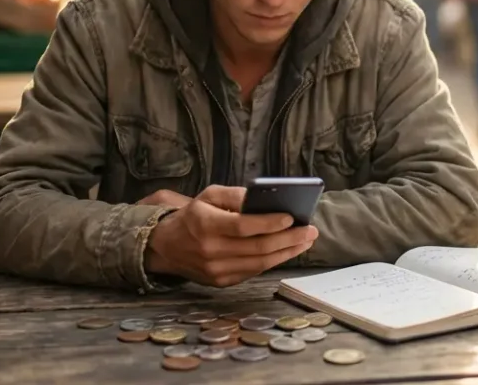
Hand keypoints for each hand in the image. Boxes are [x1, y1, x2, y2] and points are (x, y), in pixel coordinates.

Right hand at [144, 185, 318, 286]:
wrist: (166, 247)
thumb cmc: (193, 216)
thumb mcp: (208, 195)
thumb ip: (234, 194)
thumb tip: (263, 199)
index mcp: (205, 224)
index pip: (243, 226)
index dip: (269, 223)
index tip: (292, 217)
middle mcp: (210, 250)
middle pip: (257, 247)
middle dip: (289, 239)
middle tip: (311, 231)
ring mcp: (216, 270)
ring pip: (260, 263)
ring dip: (287, 252)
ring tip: (305, 241)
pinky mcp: (221, 282)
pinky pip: (253, 271)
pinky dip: (273, 261)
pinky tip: (287, 251)